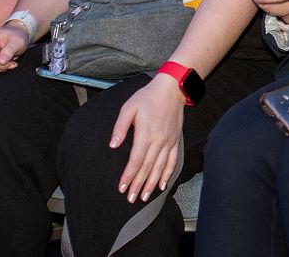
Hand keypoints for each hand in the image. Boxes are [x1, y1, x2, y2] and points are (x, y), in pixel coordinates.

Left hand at [110, 75, 185, 203]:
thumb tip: (113, 145)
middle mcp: (158, 141)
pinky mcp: (175, 141)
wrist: (172, 89)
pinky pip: (172, 161)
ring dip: (151, 184)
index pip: (136, 160)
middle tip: (131, 199)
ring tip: (144, 197)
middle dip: (138, 185)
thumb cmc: (148, 97)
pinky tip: (162, 185)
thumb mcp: (129, 107)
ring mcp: (168, 142)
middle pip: (147, 168)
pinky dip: (167, 174)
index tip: (122, 188)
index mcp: (146, 133)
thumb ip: (120, 127)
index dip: (128, 176)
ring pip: (160, 168)